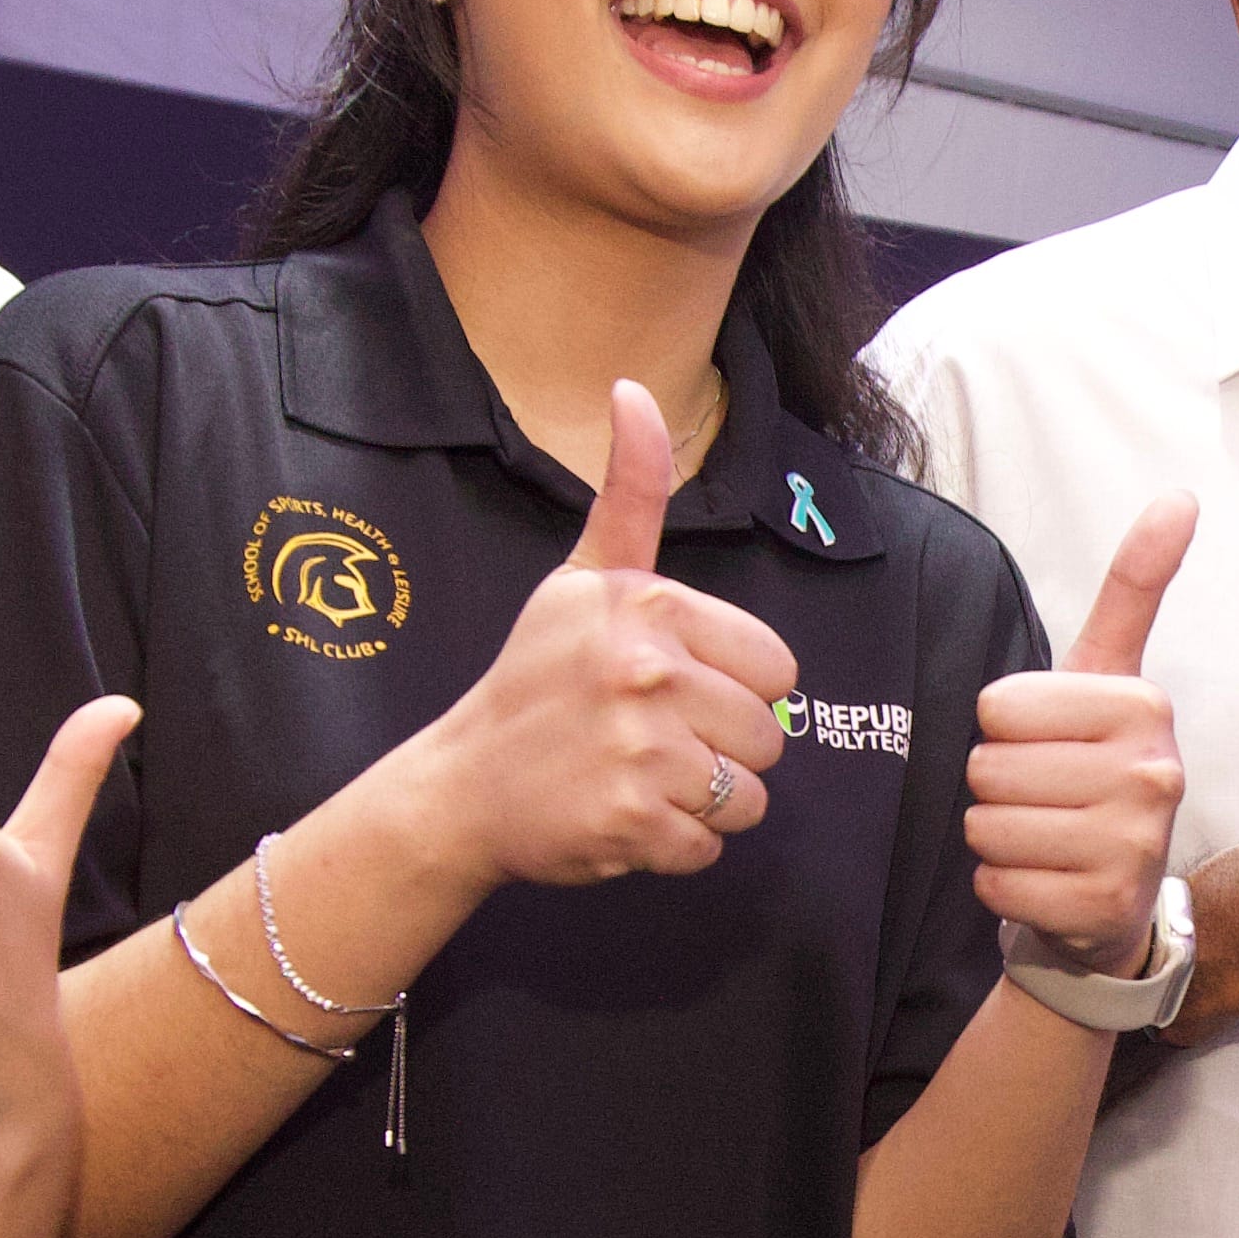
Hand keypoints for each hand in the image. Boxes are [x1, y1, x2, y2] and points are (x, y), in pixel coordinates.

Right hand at [404, 379, 797, 887]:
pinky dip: (677, 847)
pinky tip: (627, 818)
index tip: (673, 690)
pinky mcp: (632, 822)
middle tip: (651, 742)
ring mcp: (640, 750)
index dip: (735, 687)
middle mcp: (646, 671)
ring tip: (642, 780)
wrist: (462, 786)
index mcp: (649, 607)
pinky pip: (710, 847)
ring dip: (706, 802)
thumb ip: (630, 493)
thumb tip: (633, 390)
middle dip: (723, 749)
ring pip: (750, 795)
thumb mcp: (581, 578)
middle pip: (770, 734)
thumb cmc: (536, 680)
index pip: (776, 667)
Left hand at [965, 500, 1193, 963]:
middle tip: (1041, 798)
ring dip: (995, 837)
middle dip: (995, 786)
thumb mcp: (1108, 676)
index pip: (998, 706)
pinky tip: (1042, 882)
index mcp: (1145, 705)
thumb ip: (1135, 588)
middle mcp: (1154, 772)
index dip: (1001, 728)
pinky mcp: (1105, 907)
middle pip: (988, 767)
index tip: (1046, 743)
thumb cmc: (1094, 772)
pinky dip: (1001, 887)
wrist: (1113, 898)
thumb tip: (1181, 495)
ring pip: (987, 825)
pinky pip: (997, 885)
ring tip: (1041, 838)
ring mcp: (1135, 846)